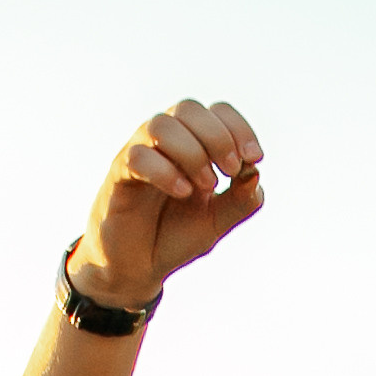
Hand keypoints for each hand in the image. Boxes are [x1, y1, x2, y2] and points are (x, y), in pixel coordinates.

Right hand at [65, 99, 263, 309]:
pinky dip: (165, 172)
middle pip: (189, 108)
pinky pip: (138, 157)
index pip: (217, 111)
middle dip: (218, 137)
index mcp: (193, 144)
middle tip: (229, 172)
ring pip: (162, 125)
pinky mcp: (119, 175)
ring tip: (206, 186)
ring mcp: (140, 154)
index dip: (238, 127)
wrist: (139, 267)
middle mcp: (165, 142)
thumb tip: (255, 172)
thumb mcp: (218, 221)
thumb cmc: (176, 236)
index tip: (254, 158)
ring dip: (192, 152)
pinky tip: (183, 193)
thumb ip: (241, 200)